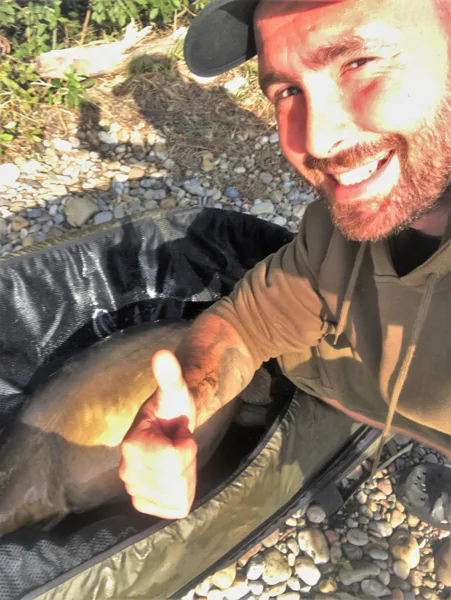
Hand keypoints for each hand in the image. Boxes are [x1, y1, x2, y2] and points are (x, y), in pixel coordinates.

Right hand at [119, 350, 197, 518]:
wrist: (170, 425)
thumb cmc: (174, 407)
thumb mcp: (176, 390)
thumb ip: (170, 375)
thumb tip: (163, 355)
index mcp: (131, 445)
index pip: (174, 458)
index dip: (186, 445)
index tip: (177, 432)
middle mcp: (126, 472)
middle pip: (177, 480)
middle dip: (188, 461)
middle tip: (178, 444)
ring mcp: (134, 491)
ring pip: (179, 496)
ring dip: (187, 476)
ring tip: (176, 458)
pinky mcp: (144, 504)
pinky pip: (175, 509)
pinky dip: (183, 493)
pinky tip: (175, 475)